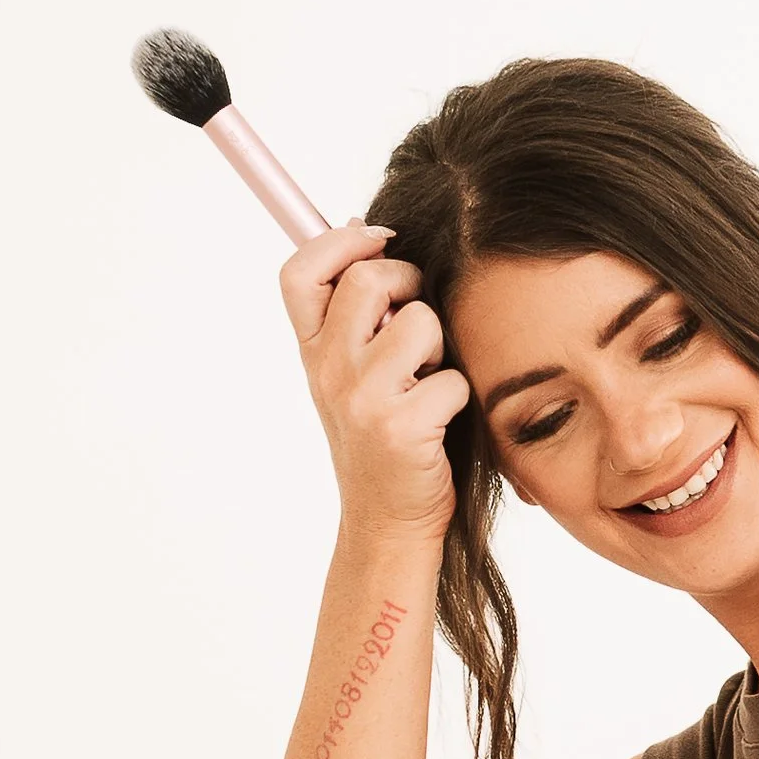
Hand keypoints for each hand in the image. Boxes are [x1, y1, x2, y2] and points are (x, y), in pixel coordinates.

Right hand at [281, 219, 469, 548]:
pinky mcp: (403, 426)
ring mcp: (362, 398)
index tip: (377, 241)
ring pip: (421, 322)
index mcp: (312, 352)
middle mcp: (328, 370)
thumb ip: (355, 314)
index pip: (300, 271)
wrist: (386, 523)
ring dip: (440, 346)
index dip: (339, 241)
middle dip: (410, 284)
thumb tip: (369, 236)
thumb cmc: (381, 441)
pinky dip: (459, 398)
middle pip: (368, 279)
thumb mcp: (350, 375)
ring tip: (427, 380)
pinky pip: (452, 378)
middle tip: (418, 320)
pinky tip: (441, 422)